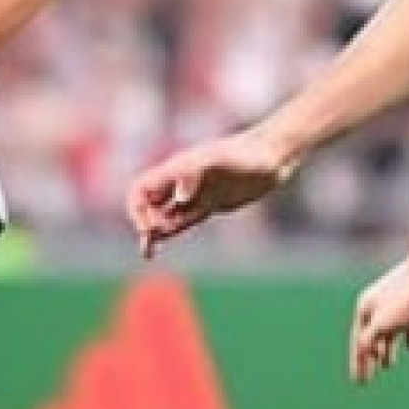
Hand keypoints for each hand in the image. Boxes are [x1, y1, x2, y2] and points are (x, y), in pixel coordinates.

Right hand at [129, 127, 294, 254]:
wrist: (271, 157)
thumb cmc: (246, 155)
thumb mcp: (220, 161)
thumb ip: (195, 174)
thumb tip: (179, 198)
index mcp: (176, 170)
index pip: (142, 189)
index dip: (137, 208)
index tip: (148, 228)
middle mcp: (181, 182)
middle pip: (147, 202)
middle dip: (144, 222)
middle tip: (153, 240)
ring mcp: (194, 194)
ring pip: (162, 214)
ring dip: (152, 231)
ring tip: (148, 253)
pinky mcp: (208, 204)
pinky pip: (181, 220)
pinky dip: (168, 232)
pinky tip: (162, 243)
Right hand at [350, 250, 408, 382]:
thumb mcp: (385, 323)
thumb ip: (371, 340)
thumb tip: (364, 353)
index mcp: (367, 307)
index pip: (359, 342)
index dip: (358, 363)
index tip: (359, 382)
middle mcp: (381, 304)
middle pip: (372, 336)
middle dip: (369, 358)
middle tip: (368, 378)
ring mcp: (401, 302)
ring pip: (390, 331)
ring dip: (387, 348)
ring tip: (388, 365)